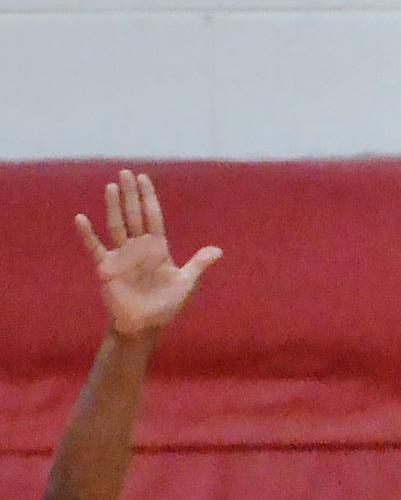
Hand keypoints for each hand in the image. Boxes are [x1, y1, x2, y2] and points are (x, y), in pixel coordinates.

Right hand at [75, 170, 222, 335]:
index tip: (144, 178)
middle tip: (125, 173)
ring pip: (116, 226)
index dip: (149, 198)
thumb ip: (198, 265)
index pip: (153, 216)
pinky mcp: (107, 268)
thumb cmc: (165, 306)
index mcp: (158, 248)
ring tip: (111, 187)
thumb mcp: (185, 284)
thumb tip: (219, 251)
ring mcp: (122, 256)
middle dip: (130, 195)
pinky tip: (81, 218)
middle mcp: (139, 247)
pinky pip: (95, 248)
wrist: (144, 327)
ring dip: (113, 207)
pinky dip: (88, 234)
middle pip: (134, 215)